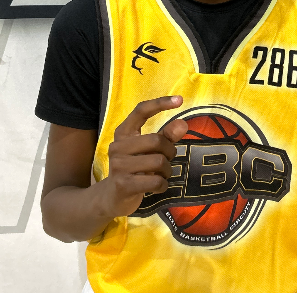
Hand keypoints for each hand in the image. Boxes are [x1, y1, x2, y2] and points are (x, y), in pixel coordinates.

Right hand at [101, 96, 187, 217]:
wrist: (112, 197)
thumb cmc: (134, 168)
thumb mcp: (149, 150)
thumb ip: (166, 136)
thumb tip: (183, 124)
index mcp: (124, 132)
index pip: (141, 111)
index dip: (160, 103)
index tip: (180, 100)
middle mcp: (118, 146)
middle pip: (156, 140)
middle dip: (169, 151)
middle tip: (167, 160)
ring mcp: (118, 165)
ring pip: (158, 161)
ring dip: (167, 170)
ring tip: (160, 174)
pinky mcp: (123, 185)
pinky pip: (155, 181)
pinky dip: (162, 184)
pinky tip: (157, 186)